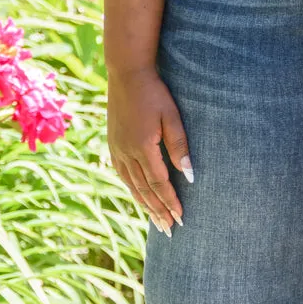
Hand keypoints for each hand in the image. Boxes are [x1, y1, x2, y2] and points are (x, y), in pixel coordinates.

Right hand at [107, 67, 192, 235]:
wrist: (126, 73)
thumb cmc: (154, 92)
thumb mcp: (172, 116)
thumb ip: (179, 145)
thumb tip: (189, 175)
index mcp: (143, 147)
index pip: (159, 183)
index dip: (170, 202)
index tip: (181, 219)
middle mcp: (127, 153)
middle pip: (144, 190)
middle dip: (158, 211)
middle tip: (170, 230)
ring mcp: (117, 149)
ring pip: (132, 185)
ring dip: (145, 205)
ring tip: (157, 221)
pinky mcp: (113, 144)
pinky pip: (123, 175)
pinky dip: (132, 190)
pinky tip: (139, 196)